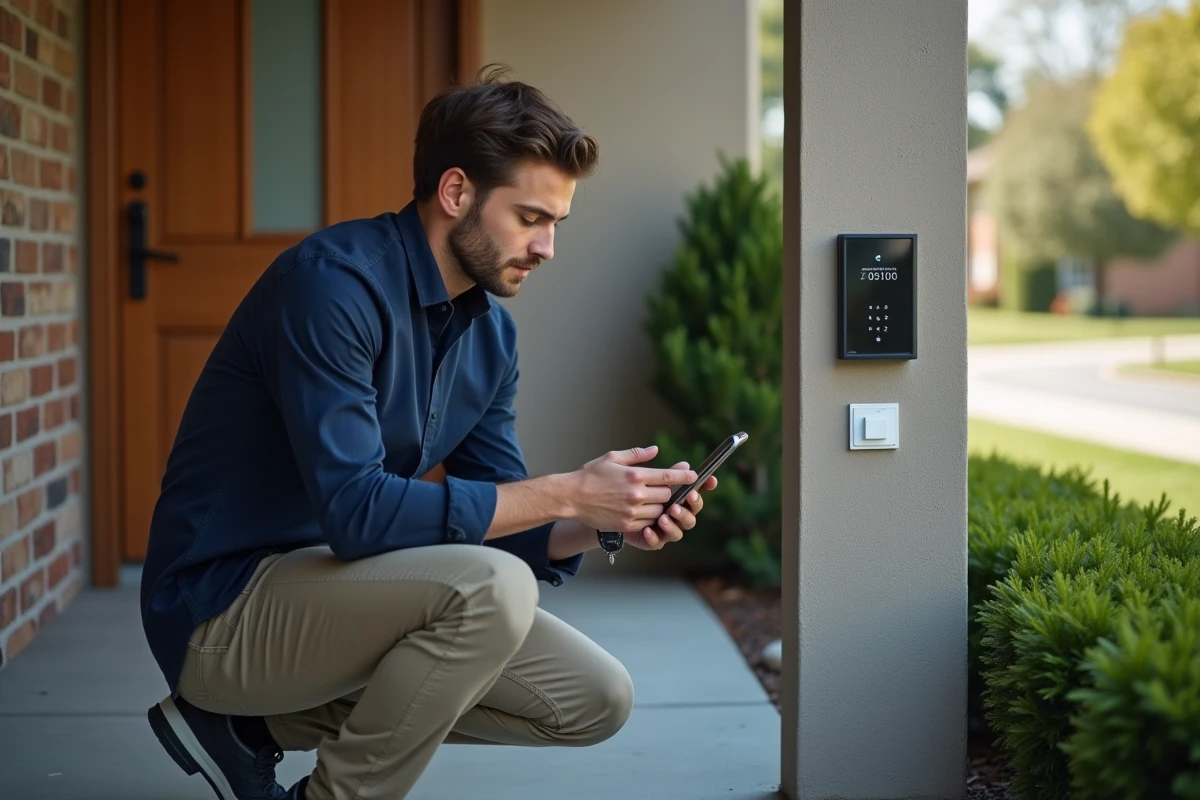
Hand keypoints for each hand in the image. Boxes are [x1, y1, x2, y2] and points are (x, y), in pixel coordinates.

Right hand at [568, 446, 696, 532]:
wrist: (571, 497)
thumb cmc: (591, 475)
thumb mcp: (612, 458)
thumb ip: (637, 455)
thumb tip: (655, 450)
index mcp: (635, 475)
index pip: (668, 476)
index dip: (684, 476)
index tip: (693, 475)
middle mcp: (636, 494)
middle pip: (667, 495)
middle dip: (669, 492)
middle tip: (666, 488)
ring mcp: (632, 512)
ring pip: (659, 511)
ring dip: (659, 506)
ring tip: (651, 500)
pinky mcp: (627, 525)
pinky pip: (647, 522)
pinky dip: (648, 517)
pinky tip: (641, 511)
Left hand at [625, 461, 718, 550]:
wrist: (608, 509)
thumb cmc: (629, 491)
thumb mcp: (643, 477)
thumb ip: (665, 473)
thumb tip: (685, 464)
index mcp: (677, 499)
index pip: (696, 494)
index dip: (705, 487)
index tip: (711, 480)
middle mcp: (674, 516)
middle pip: (691, 516)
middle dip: (689, 509)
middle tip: (681, 501)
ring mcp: (664, 530)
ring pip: (678, 532)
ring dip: (674, 524)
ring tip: (664, 516)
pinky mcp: (651, 541)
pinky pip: (657, 543)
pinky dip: (654, 537)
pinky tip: (648, 529)